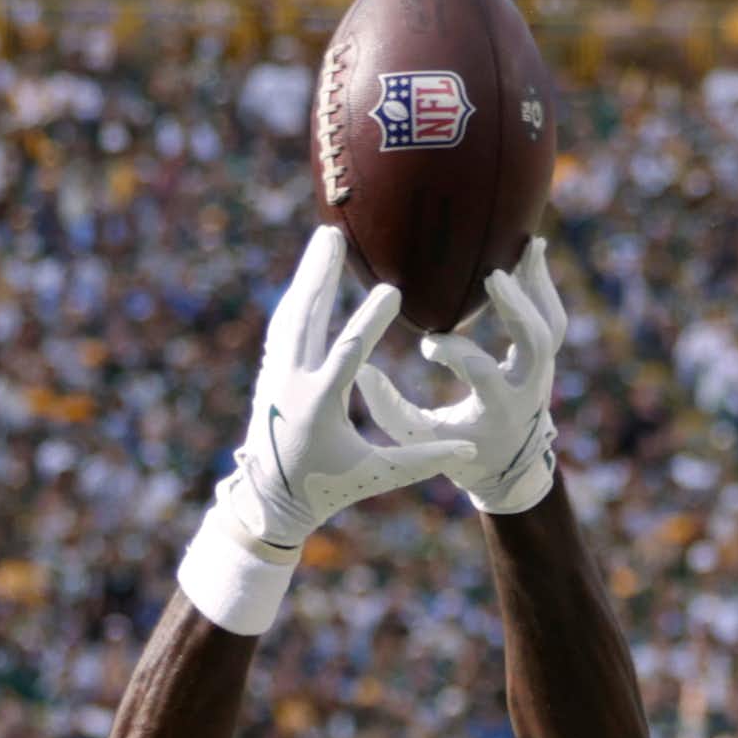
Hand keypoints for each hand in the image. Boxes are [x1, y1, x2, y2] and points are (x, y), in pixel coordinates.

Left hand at [178, 227, 472, 635]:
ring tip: (325, 240)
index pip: (348, 351)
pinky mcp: (268, 374)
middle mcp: (292, 382)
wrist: (268, 502)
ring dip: (308, 277)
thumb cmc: (328, 489)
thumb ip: (422, 461)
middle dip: (321, 275)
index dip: (370, 319)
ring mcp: (275, 375)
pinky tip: (311, 276)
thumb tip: (469, 450)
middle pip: (307, 316)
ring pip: (291, 315)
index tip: (392, 291)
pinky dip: (298, 298)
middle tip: (335, 235)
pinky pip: (283, 326)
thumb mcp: (375, 476)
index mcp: (320, 404)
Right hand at [358, 237, 566, 515]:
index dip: (452, 351)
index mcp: (500, 409)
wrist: (509, 466)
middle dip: (516, 308)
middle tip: (493, 276)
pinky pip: (552, 316)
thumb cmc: (459, 451)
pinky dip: (543, 284)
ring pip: (550, 324)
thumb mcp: (422, 442)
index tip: (426, 344)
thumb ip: (391, 411)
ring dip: (537, 284)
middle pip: (534, 342)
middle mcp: (529, 389)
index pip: (481, 371)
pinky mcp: (547, 357)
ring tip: (527, 244)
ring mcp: (544, 371)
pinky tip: (534, 249)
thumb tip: (361, 372)